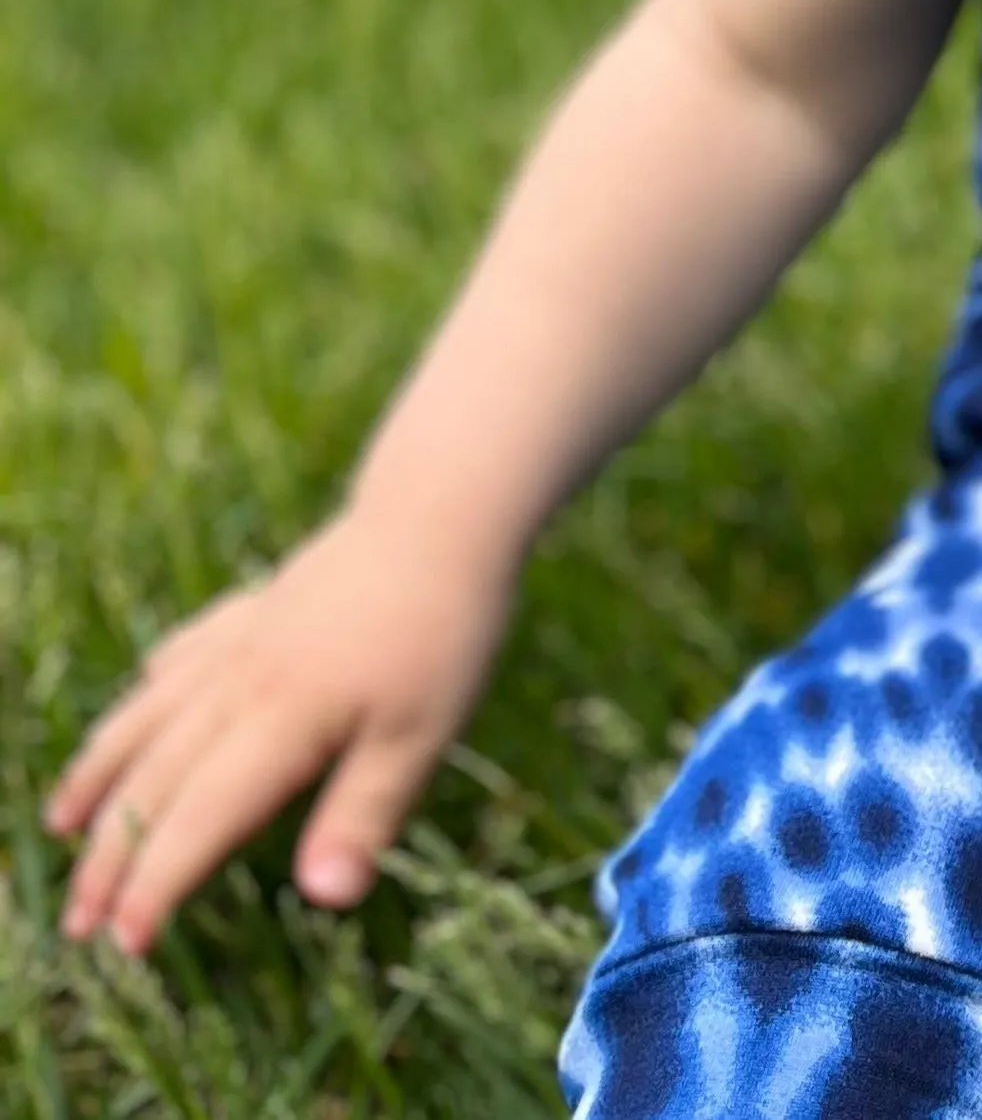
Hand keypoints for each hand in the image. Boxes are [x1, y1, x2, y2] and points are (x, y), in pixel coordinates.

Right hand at [45, 507, 514, 952]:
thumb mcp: (424, 732)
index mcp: (280, 722)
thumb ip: (366, 814)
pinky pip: (184, 655)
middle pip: (156, 779)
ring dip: (102, 774)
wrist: (442, 510)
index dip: (156, 885)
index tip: (122, 944)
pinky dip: (151, 690)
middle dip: (110, 856)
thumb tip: (324, 899)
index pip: (198, 821)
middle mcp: (241, 684)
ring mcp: (243, 640)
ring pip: (150, 716)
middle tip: (76, 923)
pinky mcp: (257, 606)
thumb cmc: (443, 630)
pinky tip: (141, 700)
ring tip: (63, 824)